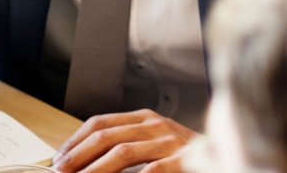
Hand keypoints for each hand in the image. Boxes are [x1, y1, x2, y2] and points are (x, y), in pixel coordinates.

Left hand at [52, 109, 196, 172]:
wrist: (227, 158)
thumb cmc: (184, 156)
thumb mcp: (153, 143)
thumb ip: (125, 145)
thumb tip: (84, 161)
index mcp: (145, 118)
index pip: (100, 123)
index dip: (76, 140)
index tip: (59, 156)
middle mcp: (156, 125)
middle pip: (106, 136)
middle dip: (79, 155)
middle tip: (61, 170)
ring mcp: (170, 142)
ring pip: (122, 152)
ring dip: (95, 169)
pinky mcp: (183, 160)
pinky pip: (151, 170)